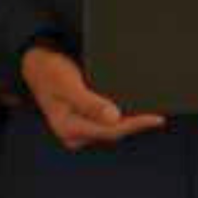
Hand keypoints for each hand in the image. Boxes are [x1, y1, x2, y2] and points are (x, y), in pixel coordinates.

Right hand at [22, 47, 165, 150]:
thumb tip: (114, 117)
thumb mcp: (68, 85)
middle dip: (135, 123)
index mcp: (68, 128)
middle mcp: (74, 133)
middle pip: (112, 131)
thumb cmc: (50, 72)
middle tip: (159, 115)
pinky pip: (108, 121)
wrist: (38, 63)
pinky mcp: (84, 120)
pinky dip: (122, 115)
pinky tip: (135, 108)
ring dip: (130, 120)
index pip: (109, 130)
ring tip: (152, 113)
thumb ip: (89, 103)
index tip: (154, 118)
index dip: (134, 124)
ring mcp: (79, 128)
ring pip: (112, 127)